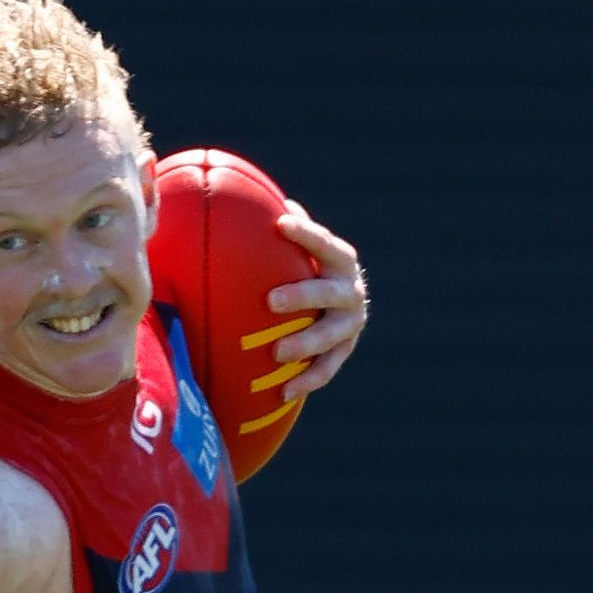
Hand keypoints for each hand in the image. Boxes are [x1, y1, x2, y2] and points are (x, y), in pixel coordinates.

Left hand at [264, 201, 366, 400]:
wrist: (333, 308)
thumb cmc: (300, 270)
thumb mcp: (295, 251)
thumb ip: (281, 230)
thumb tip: (242, 200)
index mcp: (339, 259)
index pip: (324, 244)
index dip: (306, 234)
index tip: (280, 223)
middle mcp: (349, 290)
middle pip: (329, 292)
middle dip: (302, 295)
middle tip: (270, 301)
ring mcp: (350, 323)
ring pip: (331, 336)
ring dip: (305, 343)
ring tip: (276, 353)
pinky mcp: (343, 351)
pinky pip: (327, 369)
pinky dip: (308, 379)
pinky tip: (283, 392)